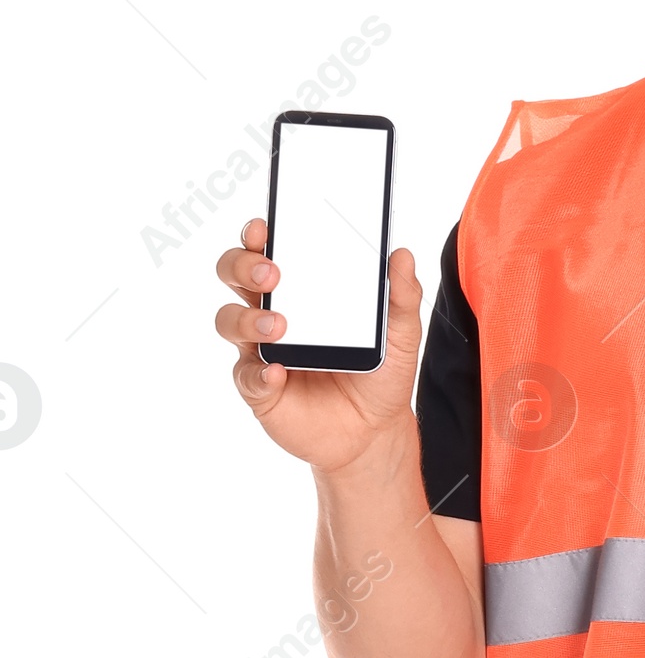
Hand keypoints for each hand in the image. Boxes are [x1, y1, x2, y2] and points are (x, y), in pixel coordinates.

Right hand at [214, 216, 423, 473]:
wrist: (373, 432)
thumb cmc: (378, 373)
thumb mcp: (400, 335)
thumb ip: (401, 296)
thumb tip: (401, 255)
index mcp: (302, 289)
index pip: (269, 250)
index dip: (258, 234)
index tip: (265, 226)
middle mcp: (272, 311)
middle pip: (234, 274)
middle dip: (243, 265)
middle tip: (273, 272)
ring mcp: (261, 350)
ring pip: (229, 320)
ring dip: (248, 318)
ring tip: (280, 327)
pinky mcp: (260, 388)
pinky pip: (246, 375)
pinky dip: (258, 372)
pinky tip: (278, 374)